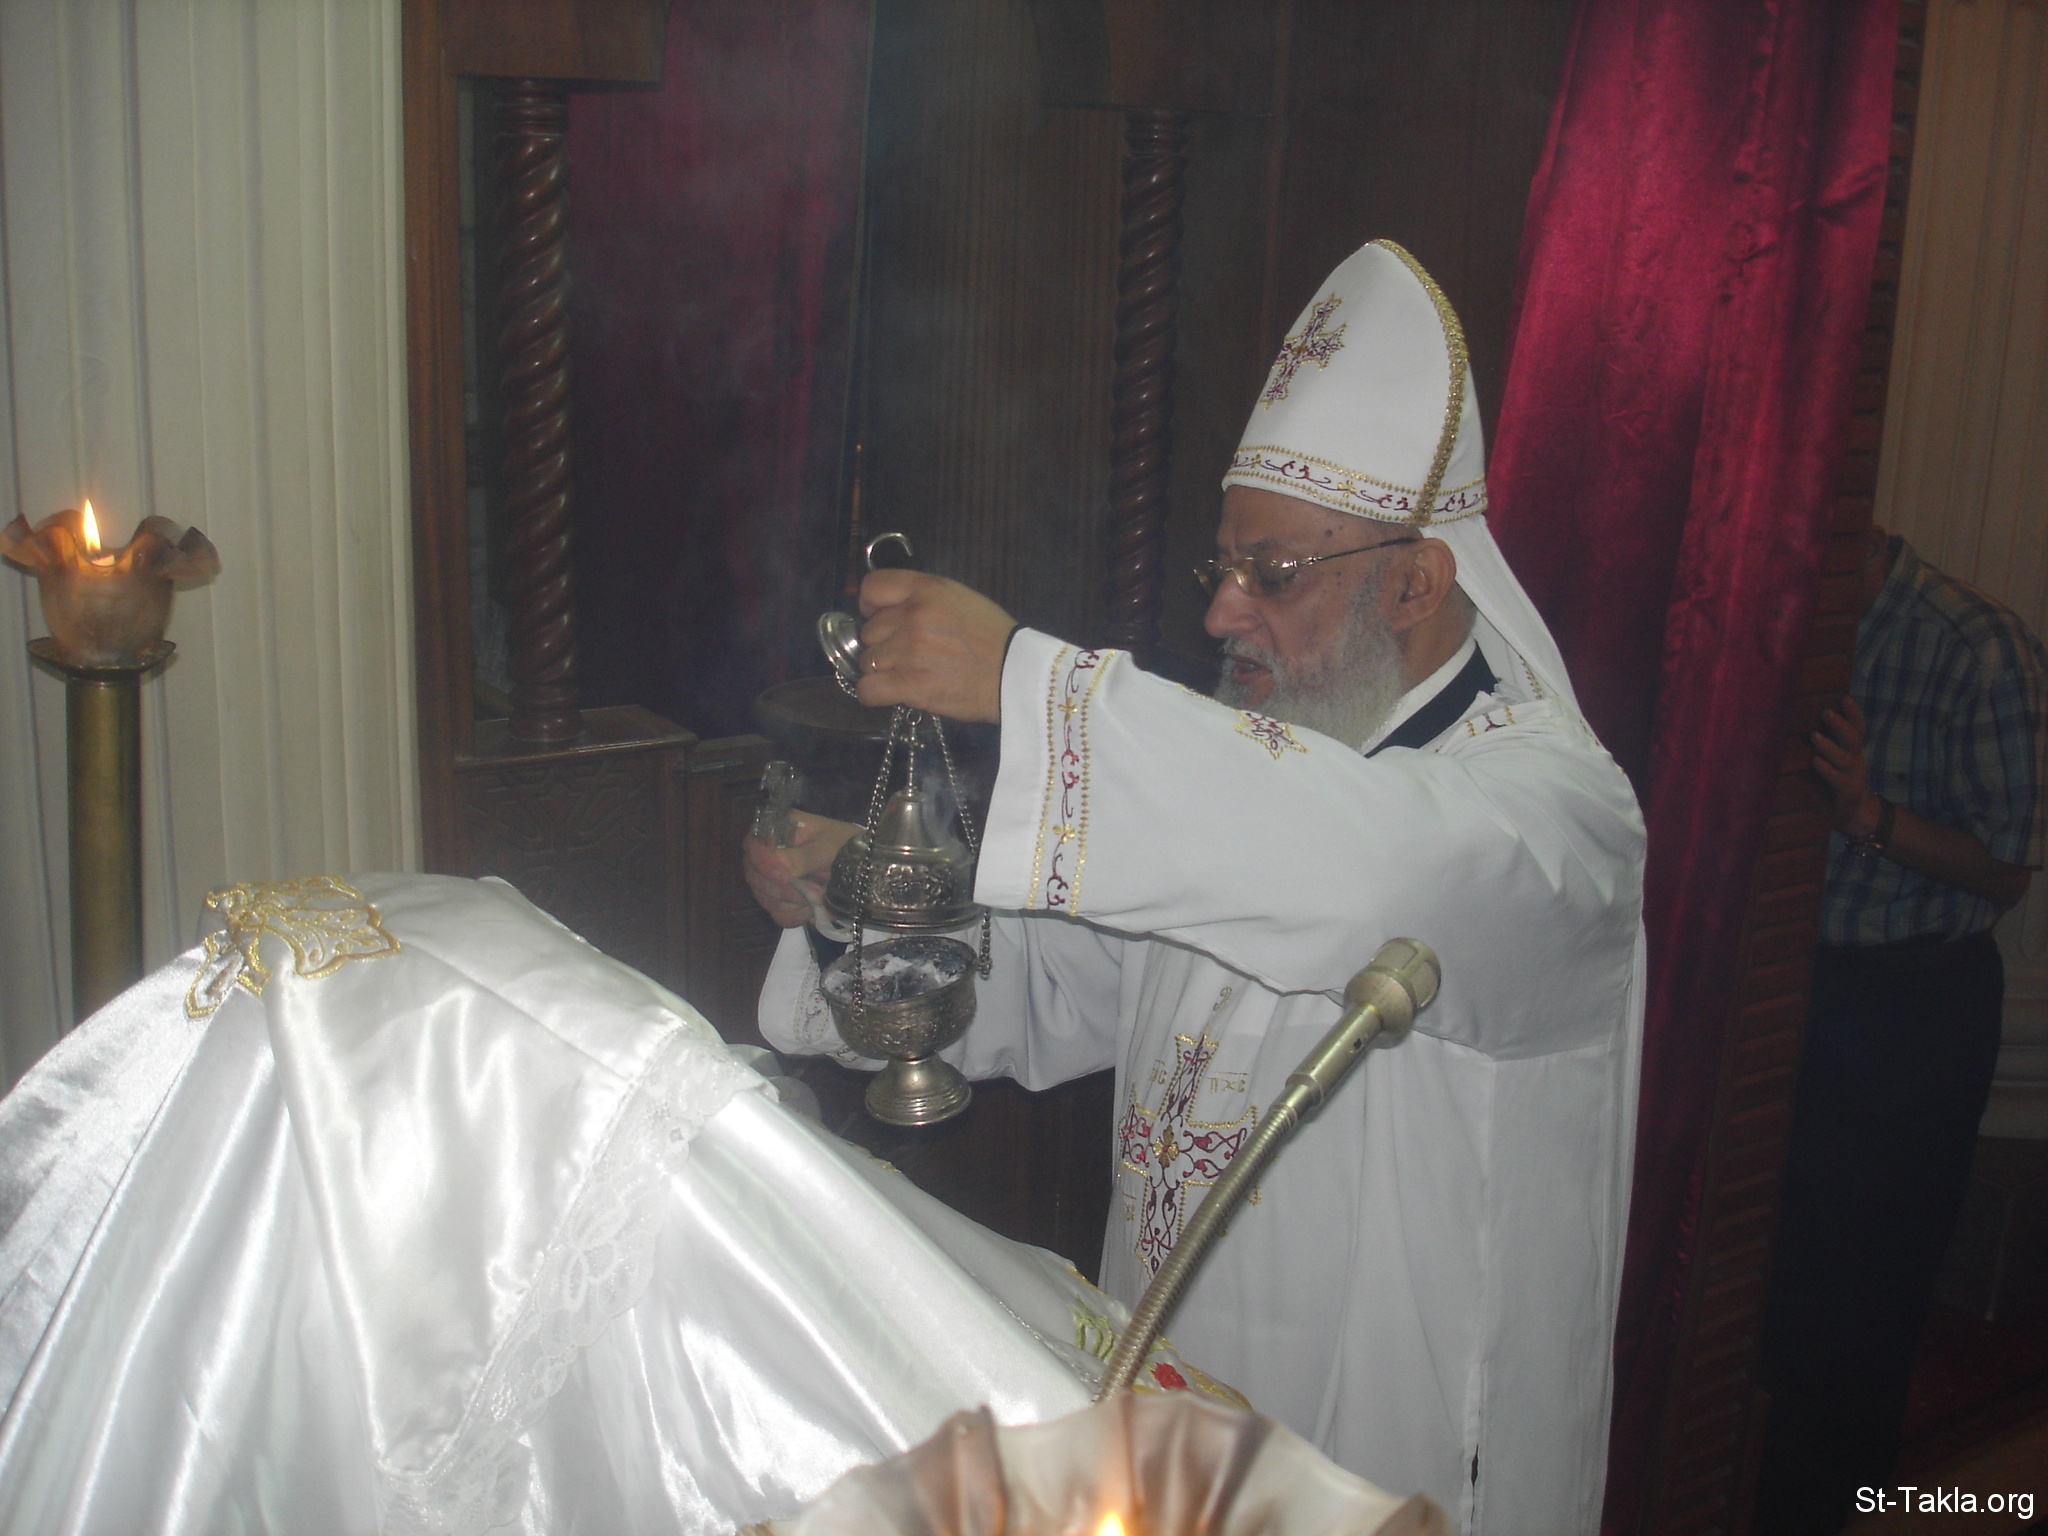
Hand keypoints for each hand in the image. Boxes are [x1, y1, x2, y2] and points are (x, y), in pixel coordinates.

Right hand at [742, 812, 857, 928]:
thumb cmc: (847, 846)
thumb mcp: (829, 847)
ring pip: (765, 898)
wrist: (864, 867)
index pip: (753, 844)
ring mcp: (773, 879)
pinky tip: (812, 908)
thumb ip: (803, 856)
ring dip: (794, 902)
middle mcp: (769, 853)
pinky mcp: (782, 900)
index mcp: (779, 830)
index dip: (763, 862)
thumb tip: (777, 867)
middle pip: (755, 876)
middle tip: (815, 890)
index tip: (783, 876)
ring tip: (820, 896)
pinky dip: (796, 915)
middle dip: (784, 889)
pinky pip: (777, 914)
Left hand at [854, 570, 1015, 722]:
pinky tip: (892, 692)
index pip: (872, 588)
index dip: (870, 605)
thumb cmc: (993, 636)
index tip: (879, 616)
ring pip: (867, 660)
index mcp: (927, 590)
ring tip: (909, 673)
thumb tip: (890, 610)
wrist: (1017, 675)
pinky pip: (868, 690)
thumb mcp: (960, 598)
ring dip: (883, 669)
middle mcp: (913, 616)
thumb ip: (923, 598)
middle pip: (869, 629)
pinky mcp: (910, 686)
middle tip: (909, 652)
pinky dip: (874, 693)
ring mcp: (909, 652)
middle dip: (883, 641)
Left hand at [1811, 694, 1880, 836]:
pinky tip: (1816, 762)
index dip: (1853, 713)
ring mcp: (1853, 776)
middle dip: (1840, 724)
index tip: (1844, 697)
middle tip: (1826, 712)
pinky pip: (1839, 780)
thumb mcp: (1834, 760)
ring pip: (1844, 758)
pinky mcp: (1848, 792)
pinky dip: (1827, 770)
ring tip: (1814, 736)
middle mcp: (1855, 760)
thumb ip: (1824, 743)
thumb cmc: (1833, 781)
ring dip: (1829, 746)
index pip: (1857, 727)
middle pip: (1853, 738)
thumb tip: (1799, 721)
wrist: (1851, 814)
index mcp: (1852, 750)